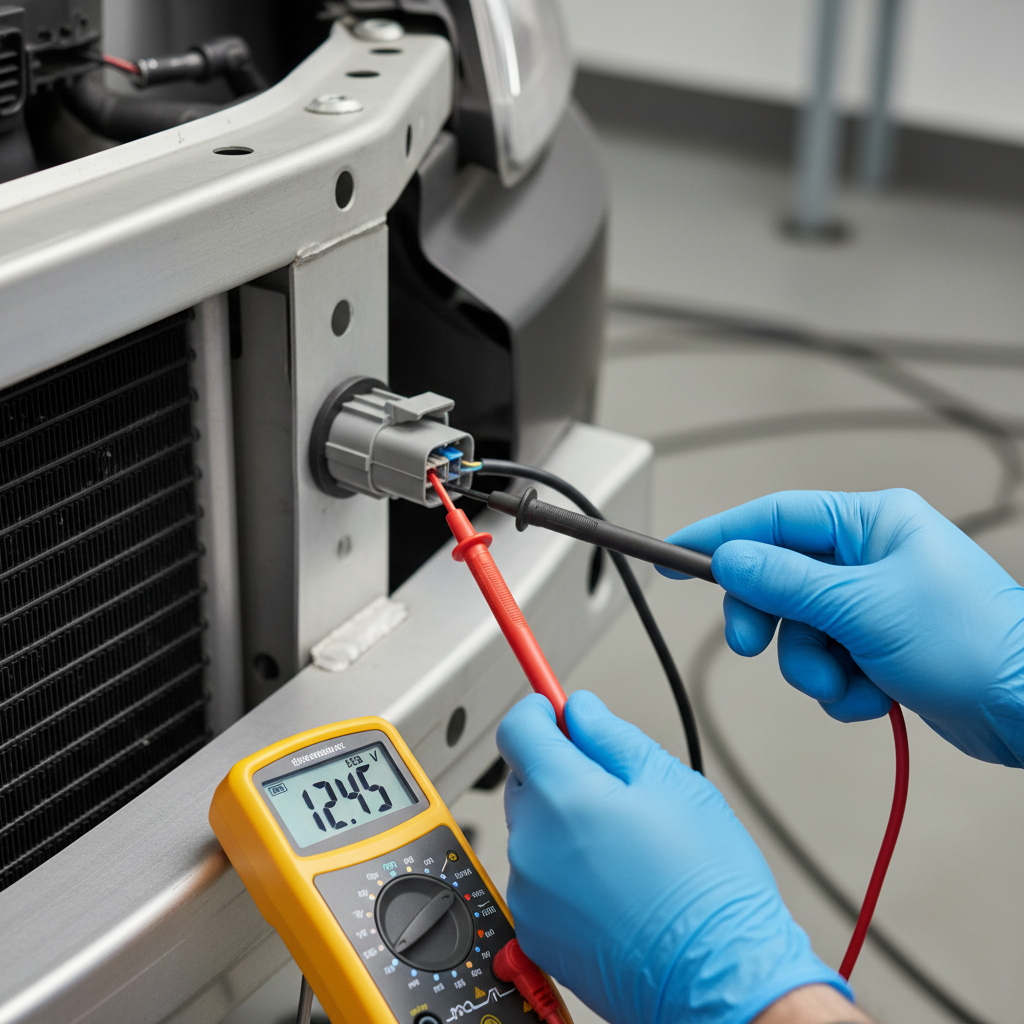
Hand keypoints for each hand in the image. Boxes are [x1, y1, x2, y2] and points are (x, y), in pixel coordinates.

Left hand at [497, 691, 851, 1023]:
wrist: (717, 978)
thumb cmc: (706, 886)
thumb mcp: (670, 781)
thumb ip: (611, 735)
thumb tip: (580, 712)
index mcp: (563, 795)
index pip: (519, 728)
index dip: (541, 713)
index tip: (556, 713)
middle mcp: (532, 842)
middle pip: (525, 779)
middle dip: (560, 771)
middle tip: (616, 790)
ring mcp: (529, 892)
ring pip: (533, 831)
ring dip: (562, 825)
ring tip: (623, 848)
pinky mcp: (534, 933)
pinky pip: (538, 879)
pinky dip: (563, 872)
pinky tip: (612, 885)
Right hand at [659, 488, 1023, 766]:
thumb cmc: (976, 643)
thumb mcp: (864, 607)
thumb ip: (786, 582)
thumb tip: (730, 558)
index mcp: (871, 523)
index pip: (775, 518)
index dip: (720, 536)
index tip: (675, 554)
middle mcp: (868, 557)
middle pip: (778, 578)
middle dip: (768, 620)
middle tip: (751, 643)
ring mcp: (872, 603)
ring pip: (797, 630)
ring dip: (811, 665)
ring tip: (846, 682)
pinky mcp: (877, 646)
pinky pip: (825, 662)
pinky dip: (839, 687)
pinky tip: (873, 694)